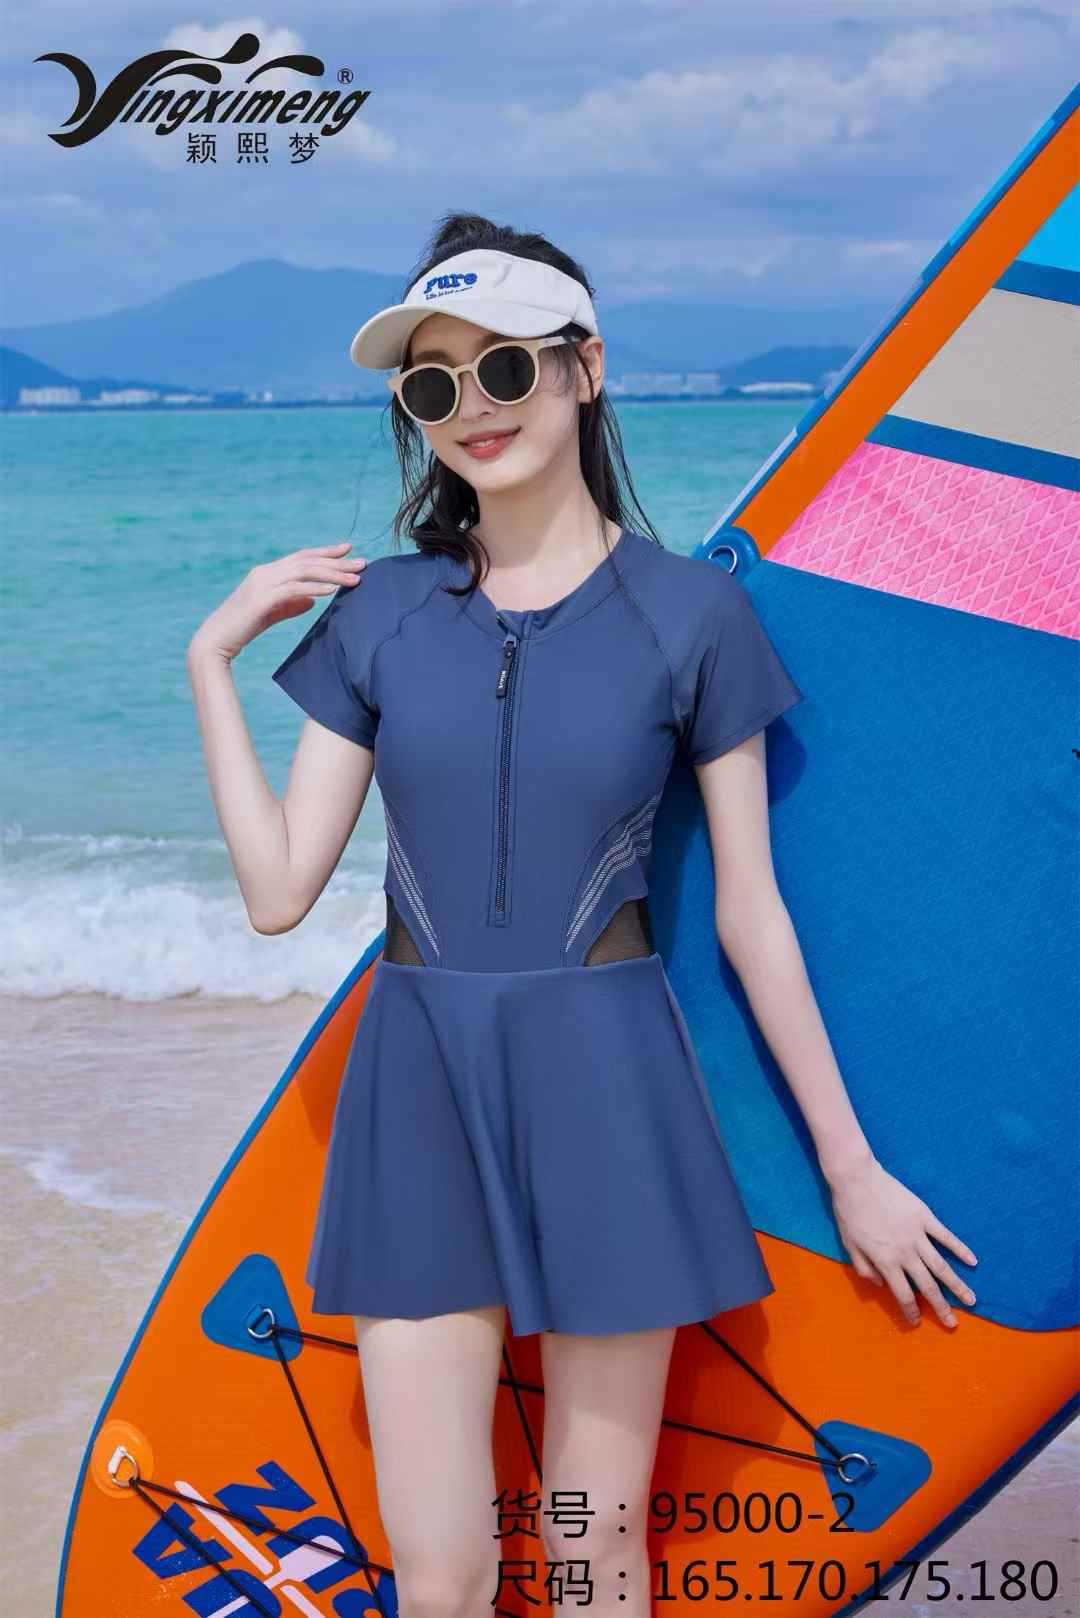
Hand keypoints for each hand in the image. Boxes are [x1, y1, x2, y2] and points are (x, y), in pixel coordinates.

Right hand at [188, 542, 366, 663]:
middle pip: (307, 561)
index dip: (325, 552)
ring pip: (303, 572)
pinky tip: (332, 590)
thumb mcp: (272, 613)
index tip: (348, 548)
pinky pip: (294, 589)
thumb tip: (312, 599)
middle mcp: (266, 572)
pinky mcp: (262, 599)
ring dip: (332, 573)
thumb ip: (291, 603)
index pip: (302, 557)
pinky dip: (315, 588)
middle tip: (362, 562)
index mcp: (268, 572)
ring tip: (354, 578)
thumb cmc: (243, 627)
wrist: (216, 640)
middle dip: (336, 560)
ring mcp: (262, 583)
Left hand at [829, 1156, 977, 1328]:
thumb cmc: (849, 1213)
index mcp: (886, 1262)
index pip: (902, 1294)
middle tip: (953, 1324)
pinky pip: (946, 1237)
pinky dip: (960, 1249)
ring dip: (957, 1285)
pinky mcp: (926, 1217)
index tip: (917, 1322)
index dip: (911, 1311)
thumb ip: (864, 1268)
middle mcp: (905, 1253)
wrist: (857, 1181)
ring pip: (942, 1266)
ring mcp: (918, 1235)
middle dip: (941, 1307)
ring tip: (971, 1300)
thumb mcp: (850, 1246)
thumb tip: (880, 1285)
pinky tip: (973, 1262)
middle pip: (927, 1286)